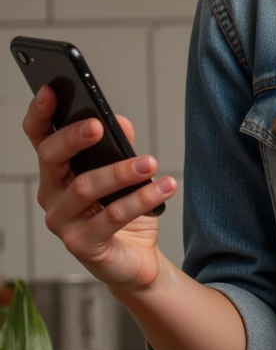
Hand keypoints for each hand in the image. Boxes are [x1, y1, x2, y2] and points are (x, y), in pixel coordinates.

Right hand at [23, 84, 177, 291]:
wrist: (136, 260)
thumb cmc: (123, 212)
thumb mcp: (125, 174)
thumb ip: (118, 145)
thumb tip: (120, 123)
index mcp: (57, 171)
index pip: (39, 137)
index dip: (40, 113)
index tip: (50, 89)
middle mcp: (52, 195)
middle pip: (51, 158)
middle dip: (74, 138)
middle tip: (100, 125)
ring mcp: (62, 221)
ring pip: (84, 188)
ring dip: (121, 172)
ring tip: (151, 162)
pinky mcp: (81, 244)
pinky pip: (111, 217)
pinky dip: (140, 199)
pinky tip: (164, 187)